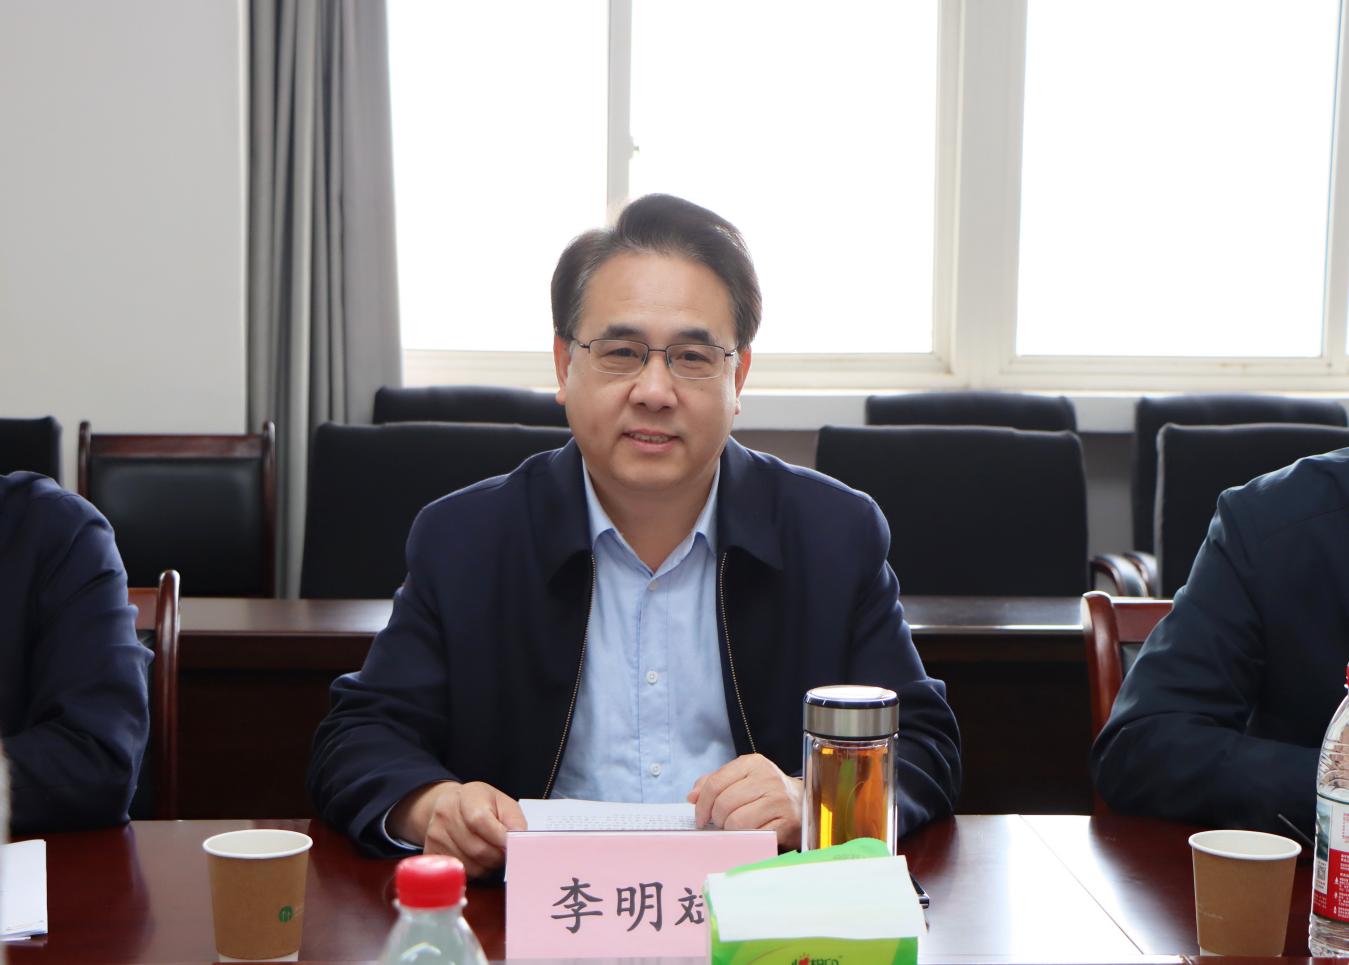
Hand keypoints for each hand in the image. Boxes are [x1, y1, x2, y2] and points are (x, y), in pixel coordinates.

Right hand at [389, 780, 526, 877]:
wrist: (450, 805)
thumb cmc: (481, 804)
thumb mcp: (502, 803)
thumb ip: (514, 821)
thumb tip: (520, 841)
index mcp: (467, 796)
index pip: (480, 821)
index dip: (499, 838)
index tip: (511, 845)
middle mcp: (446, 814)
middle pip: (477, 848)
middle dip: (497, 856)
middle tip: (504, 852)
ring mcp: (435, 835)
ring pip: (470, 864)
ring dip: (487, 865)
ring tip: (490, 853)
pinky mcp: (431, 852)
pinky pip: (460, 871)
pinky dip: (475, 870)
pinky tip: (477, 858)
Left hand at [687, 753, 802, 848]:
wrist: (801, 803)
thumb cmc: (765, 792)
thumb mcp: (740, 778)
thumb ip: (714, 783)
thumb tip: (692, 797)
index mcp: (752, 764)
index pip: (715, 783)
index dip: (702, 804)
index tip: (700, 817)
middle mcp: (767, 778)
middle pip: (724, 804)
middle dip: (716, 819)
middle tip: (720, 823)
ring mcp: (779, 800)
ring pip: (737, 822)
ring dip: (731, 830)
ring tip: (736, 828)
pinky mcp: (786, 822)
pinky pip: (754, 835)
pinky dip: (747, 838)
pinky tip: (749, 833)